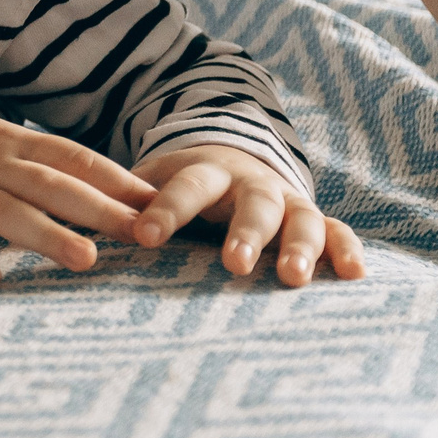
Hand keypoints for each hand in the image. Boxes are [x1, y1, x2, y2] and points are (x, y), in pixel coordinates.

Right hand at [0, 97, 156, 287]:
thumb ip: (41, 163)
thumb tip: (113, 192)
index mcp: (10, 143)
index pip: (73, 158)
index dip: (117, 179)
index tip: (162, 202)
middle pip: (50, 184)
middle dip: (99, 210)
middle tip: (145, 234)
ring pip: (5, 211)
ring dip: (46, 235)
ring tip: (86, 260)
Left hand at [129, 145, 365, 285]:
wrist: (230, 158)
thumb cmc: (180, 186)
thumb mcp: (152, 183)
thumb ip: (129, 205)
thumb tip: (82, 231)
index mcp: (204, 172)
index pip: (185, 187)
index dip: (166, 211)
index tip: (145, 237)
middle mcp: (252, 184)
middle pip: (253, 204)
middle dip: (245, 233)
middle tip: (234, 265)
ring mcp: (288, 201)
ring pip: (302, 218)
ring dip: (300, 247)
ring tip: (293, 279)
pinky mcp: (315, 219)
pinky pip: (338, 231)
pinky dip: (347, 250)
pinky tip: (355, 274)